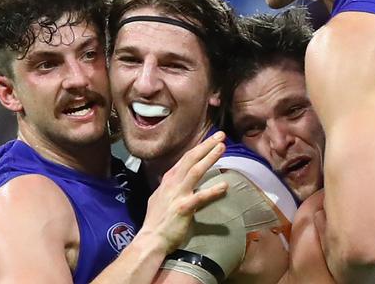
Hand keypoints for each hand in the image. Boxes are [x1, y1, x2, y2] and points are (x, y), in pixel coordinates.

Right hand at [138, 131, 227, 253]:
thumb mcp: (159, 197)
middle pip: (191, 159)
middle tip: (221, 135)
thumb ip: (169, 186)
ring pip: (195, 171)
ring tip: (222, 147)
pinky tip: (224, 185)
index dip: (199, 147)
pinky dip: (213, 191)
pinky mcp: (184, 208)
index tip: (211, 139)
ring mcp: (178, 194)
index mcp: (169, 180)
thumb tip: (173, 178)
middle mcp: (173, 183)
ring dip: (209, 158)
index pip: (186, 158)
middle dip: (206, 145)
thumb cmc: (156, 220)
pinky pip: (200, 197)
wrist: (150, 239)